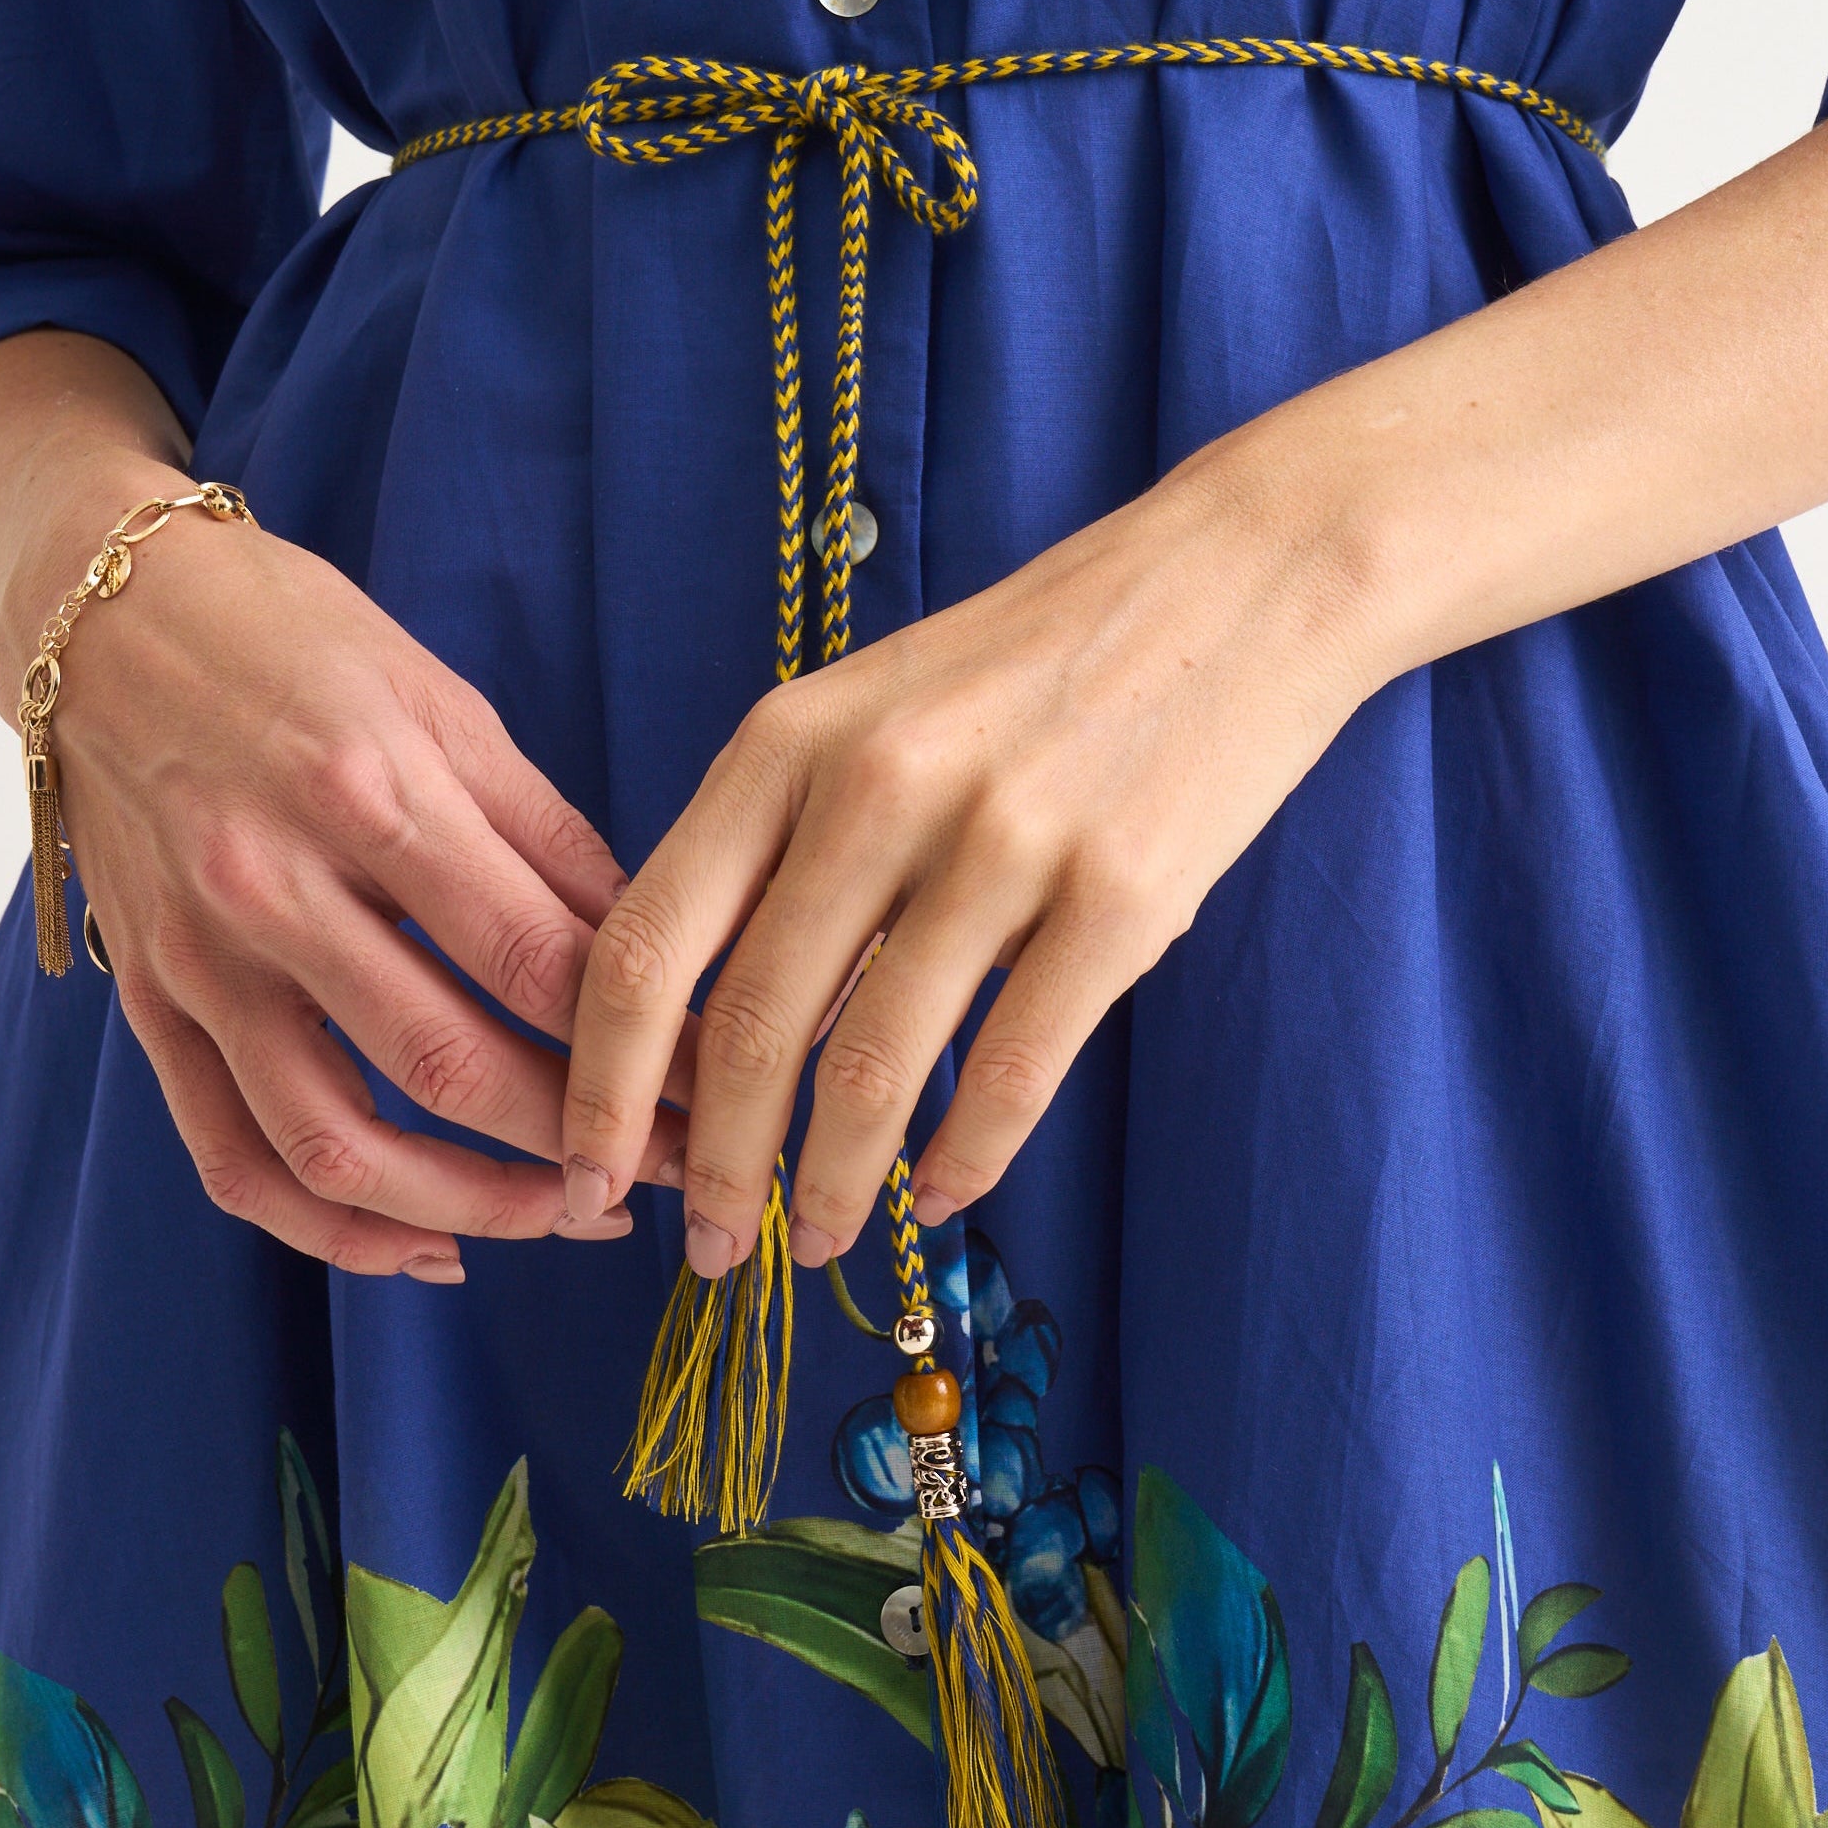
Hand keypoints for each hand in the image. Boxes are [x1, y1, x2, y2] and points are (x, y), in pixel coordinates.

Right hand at [0, 458, 684, 1279]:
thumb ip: (543, 836)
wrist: (109, 616)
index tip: (706, 1085)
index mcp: (369, 791)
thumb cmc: (294, 637)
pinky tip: (422, 1244)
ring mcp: (200, 960)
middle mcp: (273, 888)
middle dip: (577, 1141)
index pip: (530, 960)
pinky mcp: (151, 1004)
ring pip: (335, 1148)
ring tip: (560, 1217)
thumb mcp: (443, 701)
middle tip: (664, 1169)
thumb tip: (648, 952)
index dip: (634, 1042)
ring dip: (466, 1210)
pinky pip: (236, 1161)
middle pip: (448, 1065)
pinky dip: (332, 1231)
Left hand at [559, 442, 1376, 1273]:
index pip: (645, 938)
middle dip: (711, 1168)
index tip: (587, 1169)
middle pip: (747, 1026)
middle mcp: (878, 785)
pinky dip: (964, 1161)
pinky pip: (1013, 1070)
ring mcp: (1004, 840)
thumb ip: (785, 840)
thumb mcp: (872, 708)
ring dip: (831, 1185)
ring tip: (817, 1242)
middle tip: (701, 1249)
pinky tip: (941, 1197)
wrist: (1240, 579)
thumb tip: (704, 1030)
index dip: (600, 1080)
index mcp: (790, 737)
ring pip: (873, 1069)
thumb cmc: (1038, 656)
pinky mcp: (1122, 896)